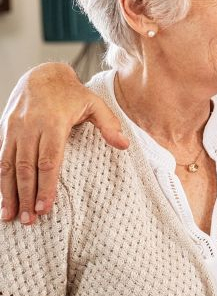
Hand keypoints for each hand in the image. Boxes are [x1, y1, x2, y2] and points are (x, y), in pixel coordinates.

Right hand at [0, 63, 126, 224]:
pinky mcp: (4, 130)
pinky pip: (0, 159)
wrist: (41, 74)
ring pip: (9, 166)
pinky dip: (0, 180)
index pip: (49, 160)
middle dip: (27, 196)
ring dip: (9, 193)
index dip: (46, 185)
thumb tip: (125, 145)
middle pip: (27, 168)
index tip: (46, 207)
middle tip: (30, 220)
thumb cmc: (72, 93)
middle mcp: (30, 127)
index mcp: (54, 122)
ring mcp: (14, 129)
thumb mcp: (95, 103)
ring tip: (11, 216)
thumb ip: (109, 125)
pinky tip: (3, 197)